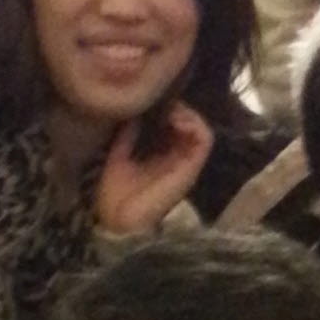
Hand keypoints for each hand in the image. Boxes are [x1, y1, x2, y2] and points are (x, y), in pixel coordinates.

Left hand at [92, 103, 214, 234]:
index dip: (167, 106)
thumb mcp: (118, 153)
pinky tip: (175, 119)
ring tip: (169, 110)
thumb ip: (129, 132)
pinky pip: (204, 138)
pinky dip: (193, 123)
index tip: (152, 99)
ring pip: (200, 127)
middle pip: (189, 122)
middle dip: (176, 106)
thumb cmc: (115, 192)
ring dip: (186, 112)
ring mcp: (186, 163)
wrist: (118, 220)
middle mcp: (177, 157)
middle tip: (161, 100)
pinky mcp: (191, 168)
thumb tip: (136, 108)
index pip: (173, 123)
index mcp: (161, 154)